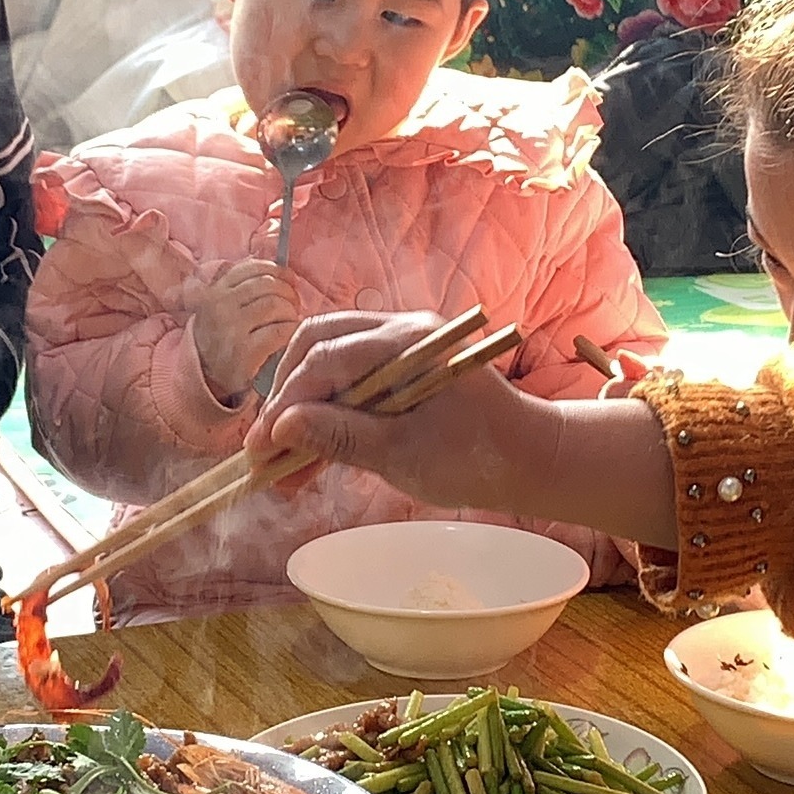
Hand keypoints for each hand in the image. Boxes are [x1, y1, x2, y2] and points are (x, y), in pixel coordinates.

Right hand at [190, 259, 302, 403]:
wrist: (203, 380)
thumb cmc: (219, 341)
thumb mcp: (220, 308)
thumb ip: (241, 287)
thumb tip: (280, 266)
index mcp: (214, 292)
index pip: (252, 268)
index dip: (277, 270)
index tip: (289, 279)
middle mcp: (219, 306)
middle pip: (268, 284)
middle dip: (288, 292)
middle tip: (294, 305)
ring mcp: (230, 329)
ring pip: (275, 304)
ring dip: (290, 312)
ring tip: (290, 321)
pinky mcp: (244, 352)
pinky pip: (279, 330)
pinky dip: (291, 330)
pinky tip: (290, 335)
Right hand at [247, 311, 680, 543]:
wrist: (532, 458)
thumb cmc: (478, 459)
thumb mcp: (404, 456)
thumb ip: (342, 437)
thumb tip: (282, 428)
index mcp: (410, 343)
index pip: (326, 361)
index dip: (286, 404)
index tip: (260, 450)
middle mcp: (403, 329)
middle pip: (319, 344)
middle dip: (287, 396)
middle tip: (267, 452)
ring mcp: (402, 343)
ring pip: (329, 359)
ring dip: (303, 406)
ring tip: (285, 464)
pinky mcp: (403, 364)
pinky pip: (350, 376)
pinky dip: (327, 411)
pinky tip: (312, 454)